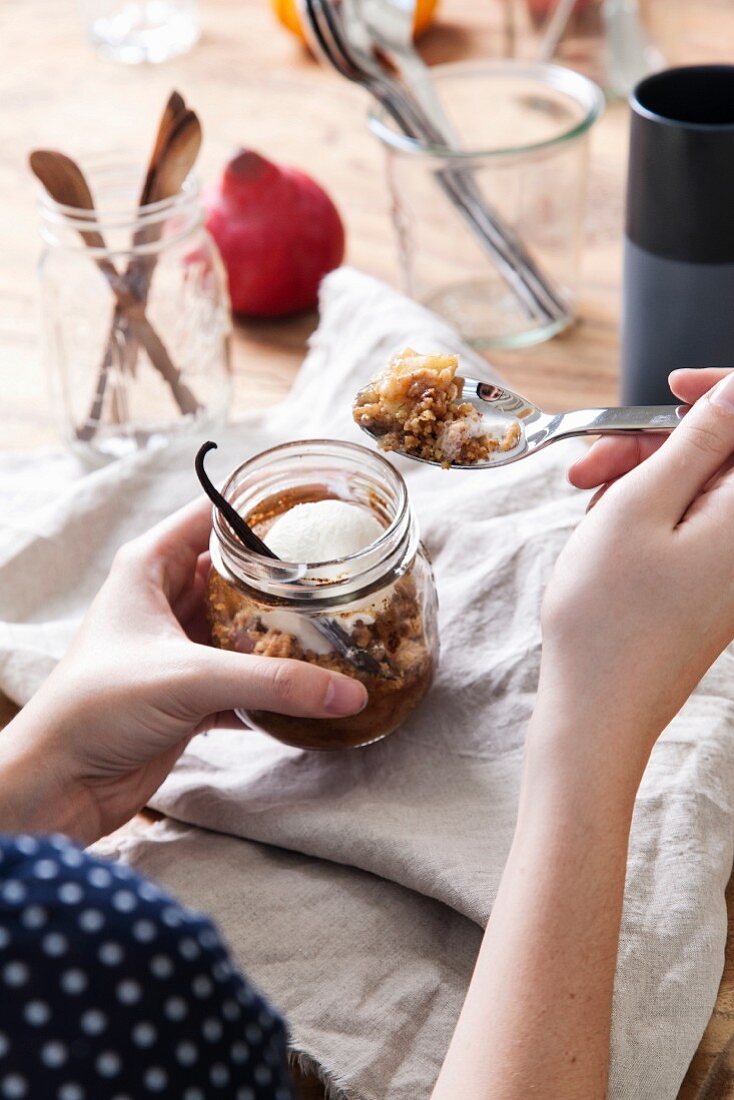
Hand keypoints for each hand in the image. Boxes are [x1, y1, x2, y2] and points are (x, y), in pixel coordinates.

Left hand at [0, 498, 366, 843]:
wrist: (59, 783)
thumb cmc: (95, 709)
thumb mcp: (189, 678)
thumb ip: (273, 682)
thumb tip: (348, 692)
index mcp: (149, 568)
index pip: (211, 516)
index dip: (259, 509)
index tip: (314, 512)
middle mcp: (164, 601)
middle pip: (236, 574)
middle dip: (283, 580)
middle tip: (339, 578)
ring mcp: (177, 650)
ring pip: (242, 629)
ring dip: (282, 637)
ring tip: (338, 630)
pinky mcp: (188, 695)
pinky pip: (243, 679)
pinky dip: (273, 686)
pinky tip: (311, 691)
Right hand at [534, 368, 733, 787]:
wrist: (600, 708)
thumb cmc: (610, 616)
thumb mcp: (640, 505)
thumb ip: (696, 439)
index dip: (722, 391)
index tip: (669, 389)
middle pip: (725, 455)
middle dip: (661, 443)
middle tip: (594, 462)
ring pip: (702, 486)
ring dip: (646, 479)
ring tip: (588, 506)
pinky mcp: (719, 583)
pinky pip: (694, 522)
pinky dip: (652, 513)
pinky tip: (607, 531)